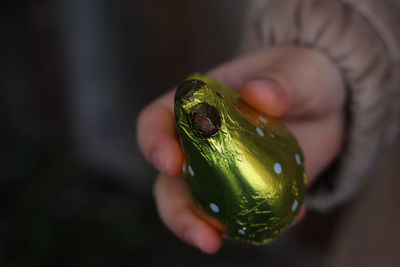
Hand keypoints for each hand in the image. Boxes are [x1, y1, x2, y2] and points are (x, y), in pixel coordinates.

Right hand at [137, 46, 345, 252]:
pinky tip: (288, 220)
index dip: (154, 142)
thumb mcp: (299, 71)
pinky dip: (256, 226)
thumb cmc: (303, 77)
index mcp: (197, 104)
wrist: (330, 107)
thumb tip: (257, 95)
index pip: (157, 120)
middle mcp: (200, 142)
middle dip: (176, 210)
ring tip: (219, 243)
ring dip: (205, 229)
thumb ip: (281, 81)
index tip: (171, 162)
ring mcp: (223, 170)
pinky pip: (241, 216)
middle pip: (169, 180)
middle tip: (199, 232)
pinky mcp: (249, 191)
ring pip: (198, 206)